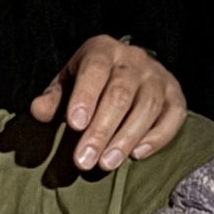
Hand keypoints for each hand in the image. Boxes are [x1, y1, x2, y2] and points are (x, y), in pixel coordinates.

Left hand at [28, 35, 186, 171]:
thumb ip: (53, 98)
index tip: (74, 124)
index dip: (85, 96)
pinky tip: (137, 154)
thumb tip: (38, 110)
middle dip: (101, 130)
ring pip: (146, 107)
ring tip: (106, 164)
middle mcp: (134, 59)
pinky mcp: (176, 95)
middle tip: (84, 160)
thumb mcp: (67, 83)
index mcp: (103, 50)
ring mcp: (158, 77)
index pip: (95, 70)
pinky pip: (173, 116)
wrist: (127, 70)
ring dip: (125, 138)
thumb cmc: (90, 82)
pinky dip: (157, 137)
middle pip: (120, 94)